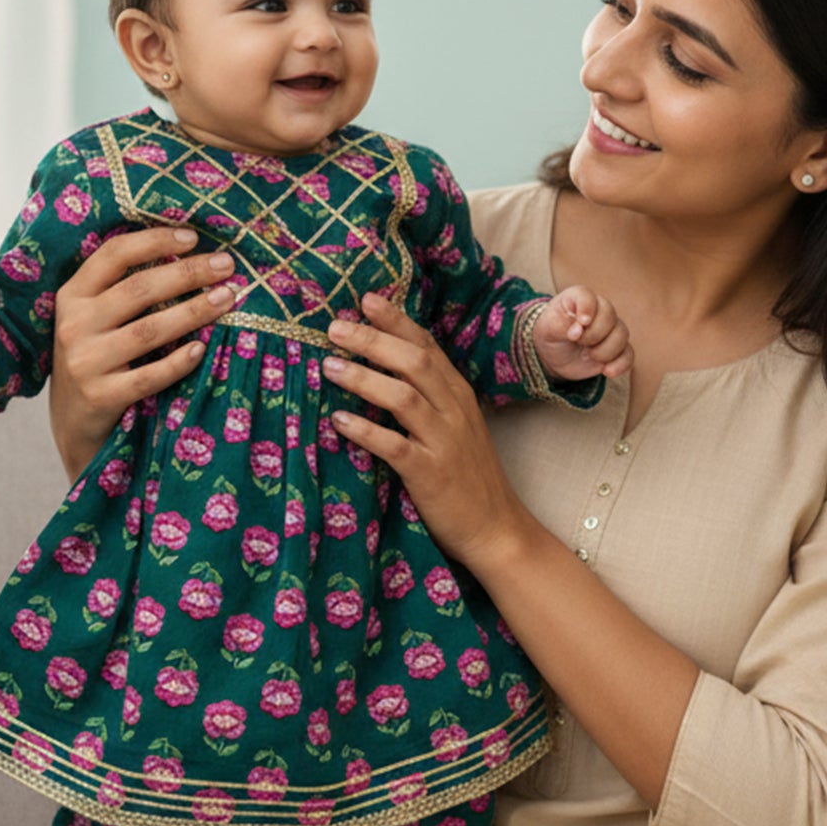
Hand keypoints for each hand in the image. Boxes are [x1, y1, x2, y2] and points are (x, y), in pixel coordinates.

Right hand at [49, 226, 237, 477]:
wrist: (74, 421)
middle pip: (139, 289)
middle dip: (189, 273)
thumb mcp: (95, 318)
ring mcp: (85, 362)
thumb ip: (124, 288)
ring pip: (149, 330)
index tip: (193, 237)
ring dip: (194, 310)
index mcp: (72, 295)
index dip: (154, 241)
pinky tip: (202, 349)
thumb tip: (190, 251)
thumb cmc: (98, 356)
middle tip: (227, 265)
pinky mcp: (101, 396)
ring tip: (228, 297)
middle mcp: (74, 325)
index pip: (113, 255)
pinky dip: (179, 361)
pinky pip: (150, 376)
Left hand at [322, 293, 532, 573]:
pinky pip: (395, 446)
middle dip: (373, 339)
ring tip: (329, 365)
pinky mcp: (431, 473)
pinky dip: (365, 430)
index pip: (428, 345)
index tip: (366, 298)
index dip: (397, 320)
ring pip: (404, 397)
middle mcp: (454, 411)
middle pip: (415, 361)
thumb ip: (428, 398)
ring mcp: (444, 441)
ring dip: (364, 378)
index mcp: (459, 395)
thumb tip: (382, 371)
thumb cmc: (468, 476)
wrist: (496, 528)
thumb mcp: (456, 427)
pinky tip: (338, 421)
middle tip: (336, 326)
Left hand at [532, 284, 632, 381]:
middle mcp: (599, 310)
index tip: (582, 322)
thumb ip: (560, 325)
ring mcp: (611, 329)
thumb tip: (579, 330)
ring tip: (588, 355)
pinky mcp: (617, 349)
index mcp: (579, 298)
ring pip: (622, 335)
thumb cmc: (551, 334)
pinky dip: (619, 364)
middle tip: (578, 342)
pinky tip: (606, 371)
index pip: (588, 297)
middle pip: (610, 317)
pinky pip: (628, 355)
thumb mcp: (547, 328)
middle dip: (594, 335)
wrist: (554, 355)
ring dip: (604, 351)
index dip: (587, 309)